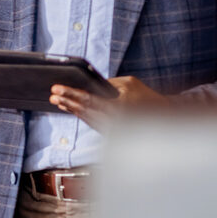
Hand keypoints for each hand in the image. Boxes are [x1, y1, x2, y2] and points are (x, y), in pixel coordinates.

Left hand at [49, 75, 166, 129]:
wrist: (164, 117)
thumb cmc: (146, 97)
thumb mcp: (128, 83)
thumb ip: (107, 83)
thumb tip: (87, 84)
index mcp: (118, 108)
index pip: (88, 100)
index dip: (69, 94)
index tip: (56, 88)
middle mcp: (114, 121)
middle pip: (83, 111)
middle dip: (66, 102)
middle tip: (53, 95)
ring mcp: (112, 130)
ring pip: (86, 119)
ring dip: (71, 110)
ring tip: (58, 101)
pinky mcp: (113, 134)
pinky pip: (92, 124)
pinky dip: (81, 116)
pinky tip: (71, 109)